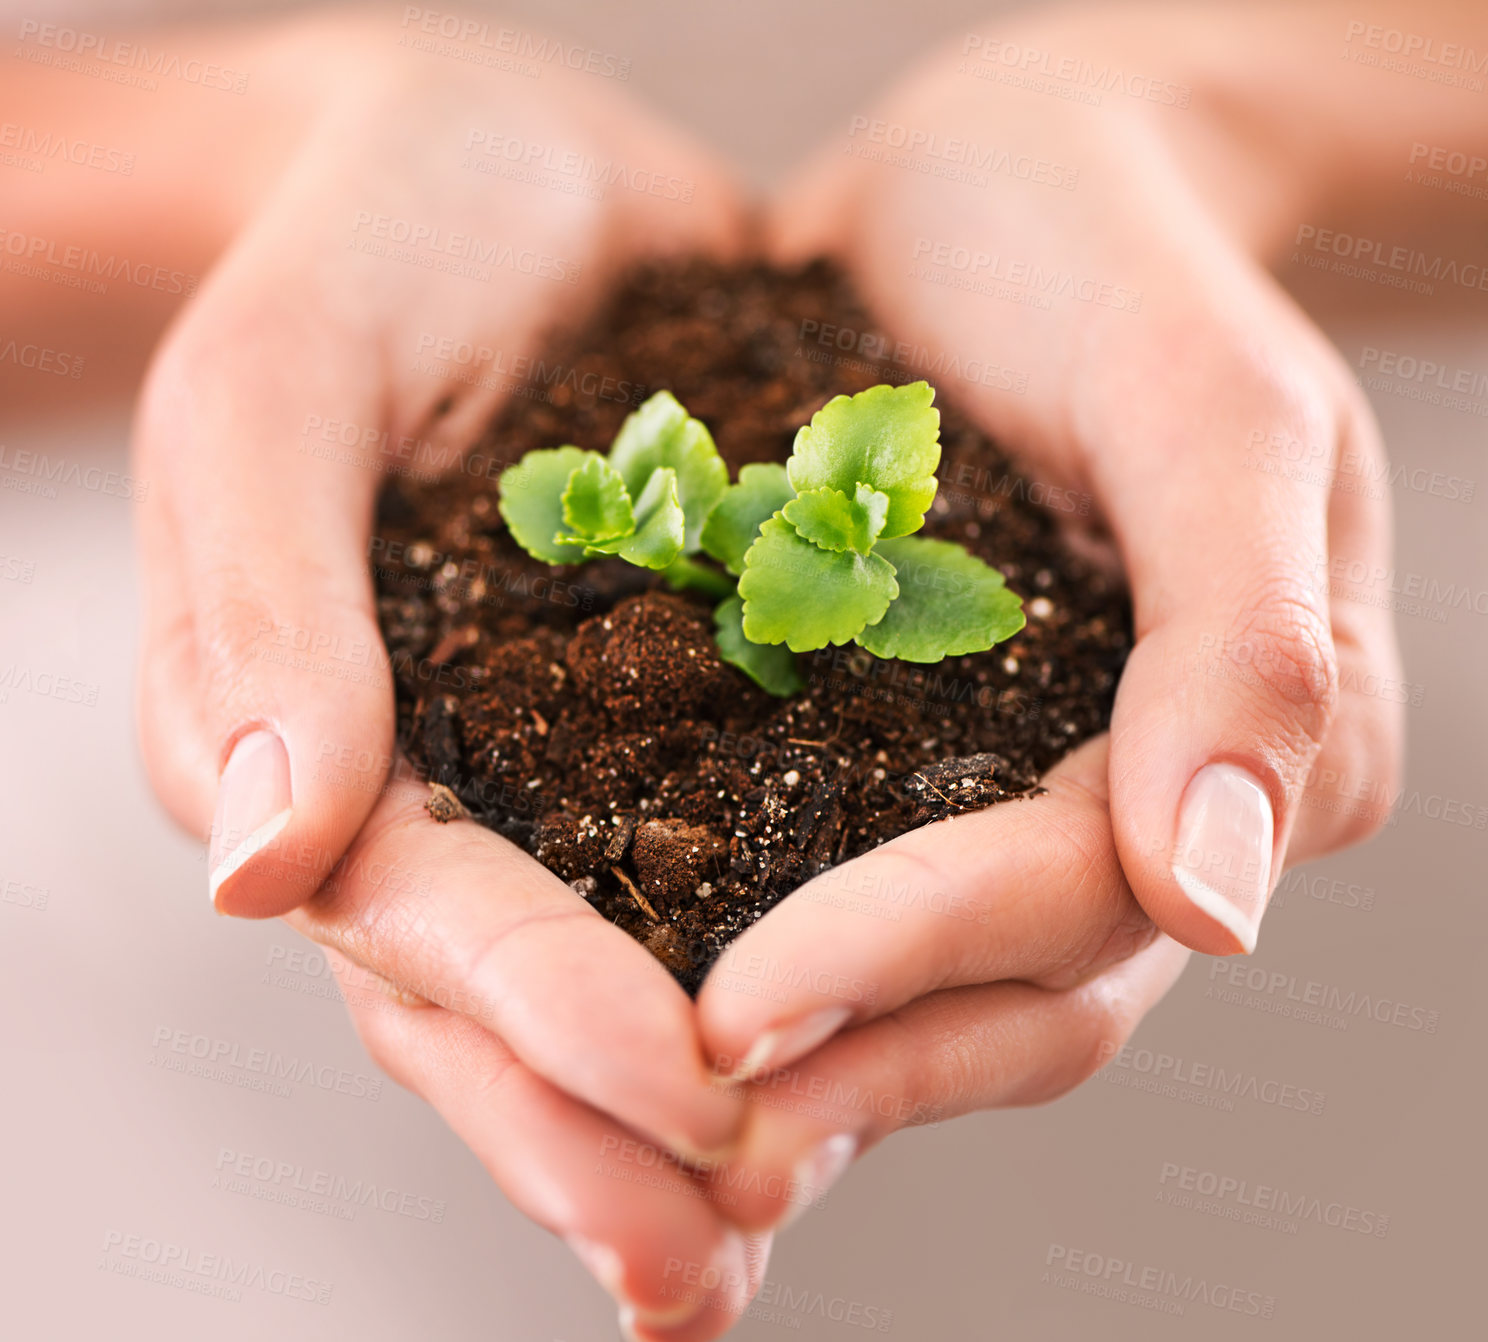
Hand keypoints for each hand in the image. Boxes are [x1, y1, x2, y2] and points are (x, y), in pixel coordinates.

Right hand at [130, 13, 767, 1332]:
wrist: (508, 171)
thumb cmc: (377, 243)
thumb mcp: (282, 376)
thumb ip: (258, 601)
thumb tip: (252, 873)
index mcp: (323, 732)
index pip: (418, 913)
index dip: (533, 1011)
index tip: (674, 1095)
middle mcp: (444, 783)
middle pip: (506, 999)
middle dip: (603, 1132)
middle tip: (711, 1261)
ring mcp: (562, 763)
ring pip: (616, 968)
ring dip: (695, 1106)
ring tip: (769, 1230)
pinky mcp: (687, 709)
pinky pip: (729, 861)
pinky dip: (783, 967)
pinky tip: (862, 1057)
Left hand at [687, 3, 1402, 1224]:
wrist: (998, 187)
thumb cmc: (1113, 259)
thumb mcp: (1213, 403)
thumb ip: (1248, 638)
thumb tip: (1221, 908)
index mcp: (1241, 753)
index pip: (1074, 903)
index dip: (907, 961)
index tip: (733, 1012)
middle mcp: (1124, 810)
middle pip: (1001, 999)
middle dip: (839, 1067)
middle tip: (659, 1128)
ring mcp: (1006, 796)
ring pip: (919, 989)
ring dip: (788, 1071)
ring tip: (623, 1127)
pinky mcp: (895, 757)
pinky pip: (824, 886)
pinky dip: (738, 957)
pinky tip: (617, 1002)